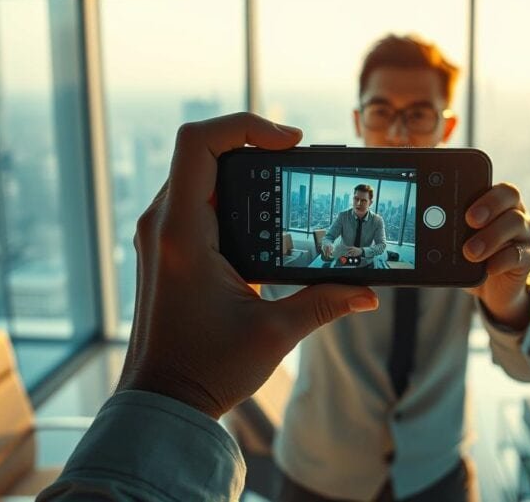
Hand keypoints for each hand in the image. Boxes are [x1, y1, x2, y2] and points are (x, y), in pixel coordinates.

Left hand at [118, 113, 378, 418]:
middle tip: (299, 162)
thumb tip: (369, 292)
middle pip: (203, 151)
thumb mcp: (274, 334)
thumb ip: (325, 302)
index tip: (291, 141)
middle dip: (254, 146)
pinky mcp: (167, 248)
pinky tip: (266, 219)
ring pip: (199, 174)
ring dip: (243, 170)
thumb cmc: (204, 371)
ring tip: (288, 186)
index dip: (246, 125)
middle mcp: (162, 225)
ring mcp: (160, 235)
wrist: (162, 402)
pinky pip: (196, 200)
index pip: (198, 142)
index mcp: (182, 234)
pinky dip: (231, 195)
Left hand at [463, 183, 529, 330]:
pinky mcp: (527, 258)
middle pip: (511, 197)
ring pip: (516, 223)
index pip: (499, 187)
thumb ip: (453, 230)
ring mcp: (525, 235)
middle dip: (489, 206)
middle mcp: (516, 213)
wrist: (491, 287)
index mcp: (499, 202)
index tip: (467, 209)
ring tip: (470, 252)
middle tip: (469, 221)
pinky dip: (501, 260)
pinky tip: (488, 268)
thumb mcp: (460, 240)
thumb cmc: (473, 255)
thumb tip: (434, 225)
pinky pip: (519, 254)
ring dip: (491, 236)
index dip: (486, 194)